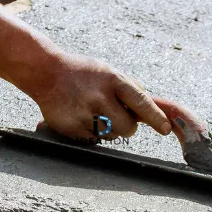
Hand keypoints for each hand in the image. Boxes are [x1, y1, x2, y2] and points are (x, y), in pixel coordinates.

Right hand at [34, 55, 170, 140]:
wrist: (46, 72)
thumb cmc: (84, 73)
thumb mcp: (109, 71)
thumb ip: (131, 89)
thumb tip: (157, 108)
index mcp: (113, 80)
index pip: (141, 102)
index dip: (155, 117)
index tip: (166, 128)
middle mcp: (99, 96)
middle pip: (128, 128)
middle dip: (128, 127)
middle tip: (117, 116)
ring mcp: (84, 113)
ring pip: (112, 136)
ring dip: (109, 130)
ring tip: (94, 112)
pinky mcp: (71, 127)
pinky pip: (93, 140)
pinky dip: (91, 132)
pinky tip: (81, 116)